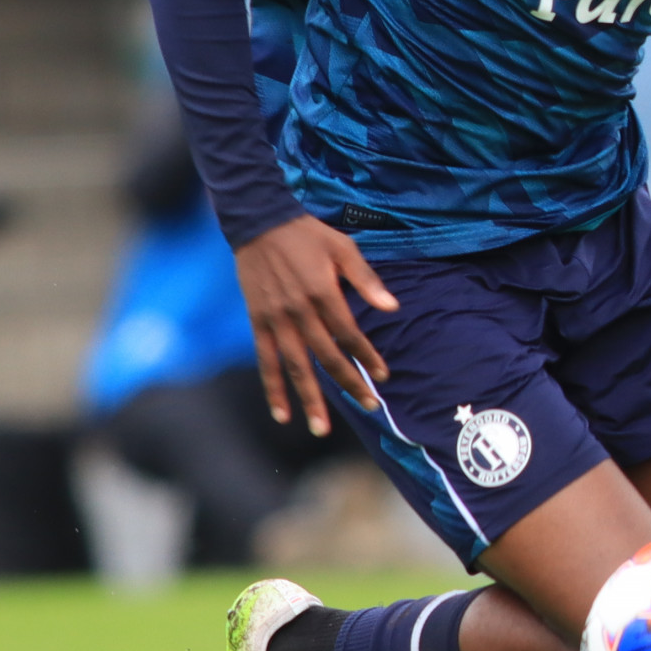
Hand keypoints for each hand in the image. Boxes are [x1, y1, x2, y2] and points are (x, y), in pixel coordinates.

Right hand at [235, 217, 396, 435]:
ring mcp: (276, 320)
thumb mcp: (343, 248)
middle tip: (368, 407)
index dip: (367, 357)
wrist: (258, 222)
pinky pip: (266, 360)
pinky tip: (282, 413)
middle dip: (348, 384)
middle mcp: (299, 312)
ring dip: (309, 398)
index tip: (382, 377)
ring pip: (295, 367)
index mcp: (323, 294)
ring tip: (321, 428)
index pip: (350, 335)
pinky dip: (273, 387)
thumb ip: (366, 279)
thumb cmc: (307, 234)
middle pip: (327, 357)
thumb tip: (392, 307)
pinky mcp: (258, 322)